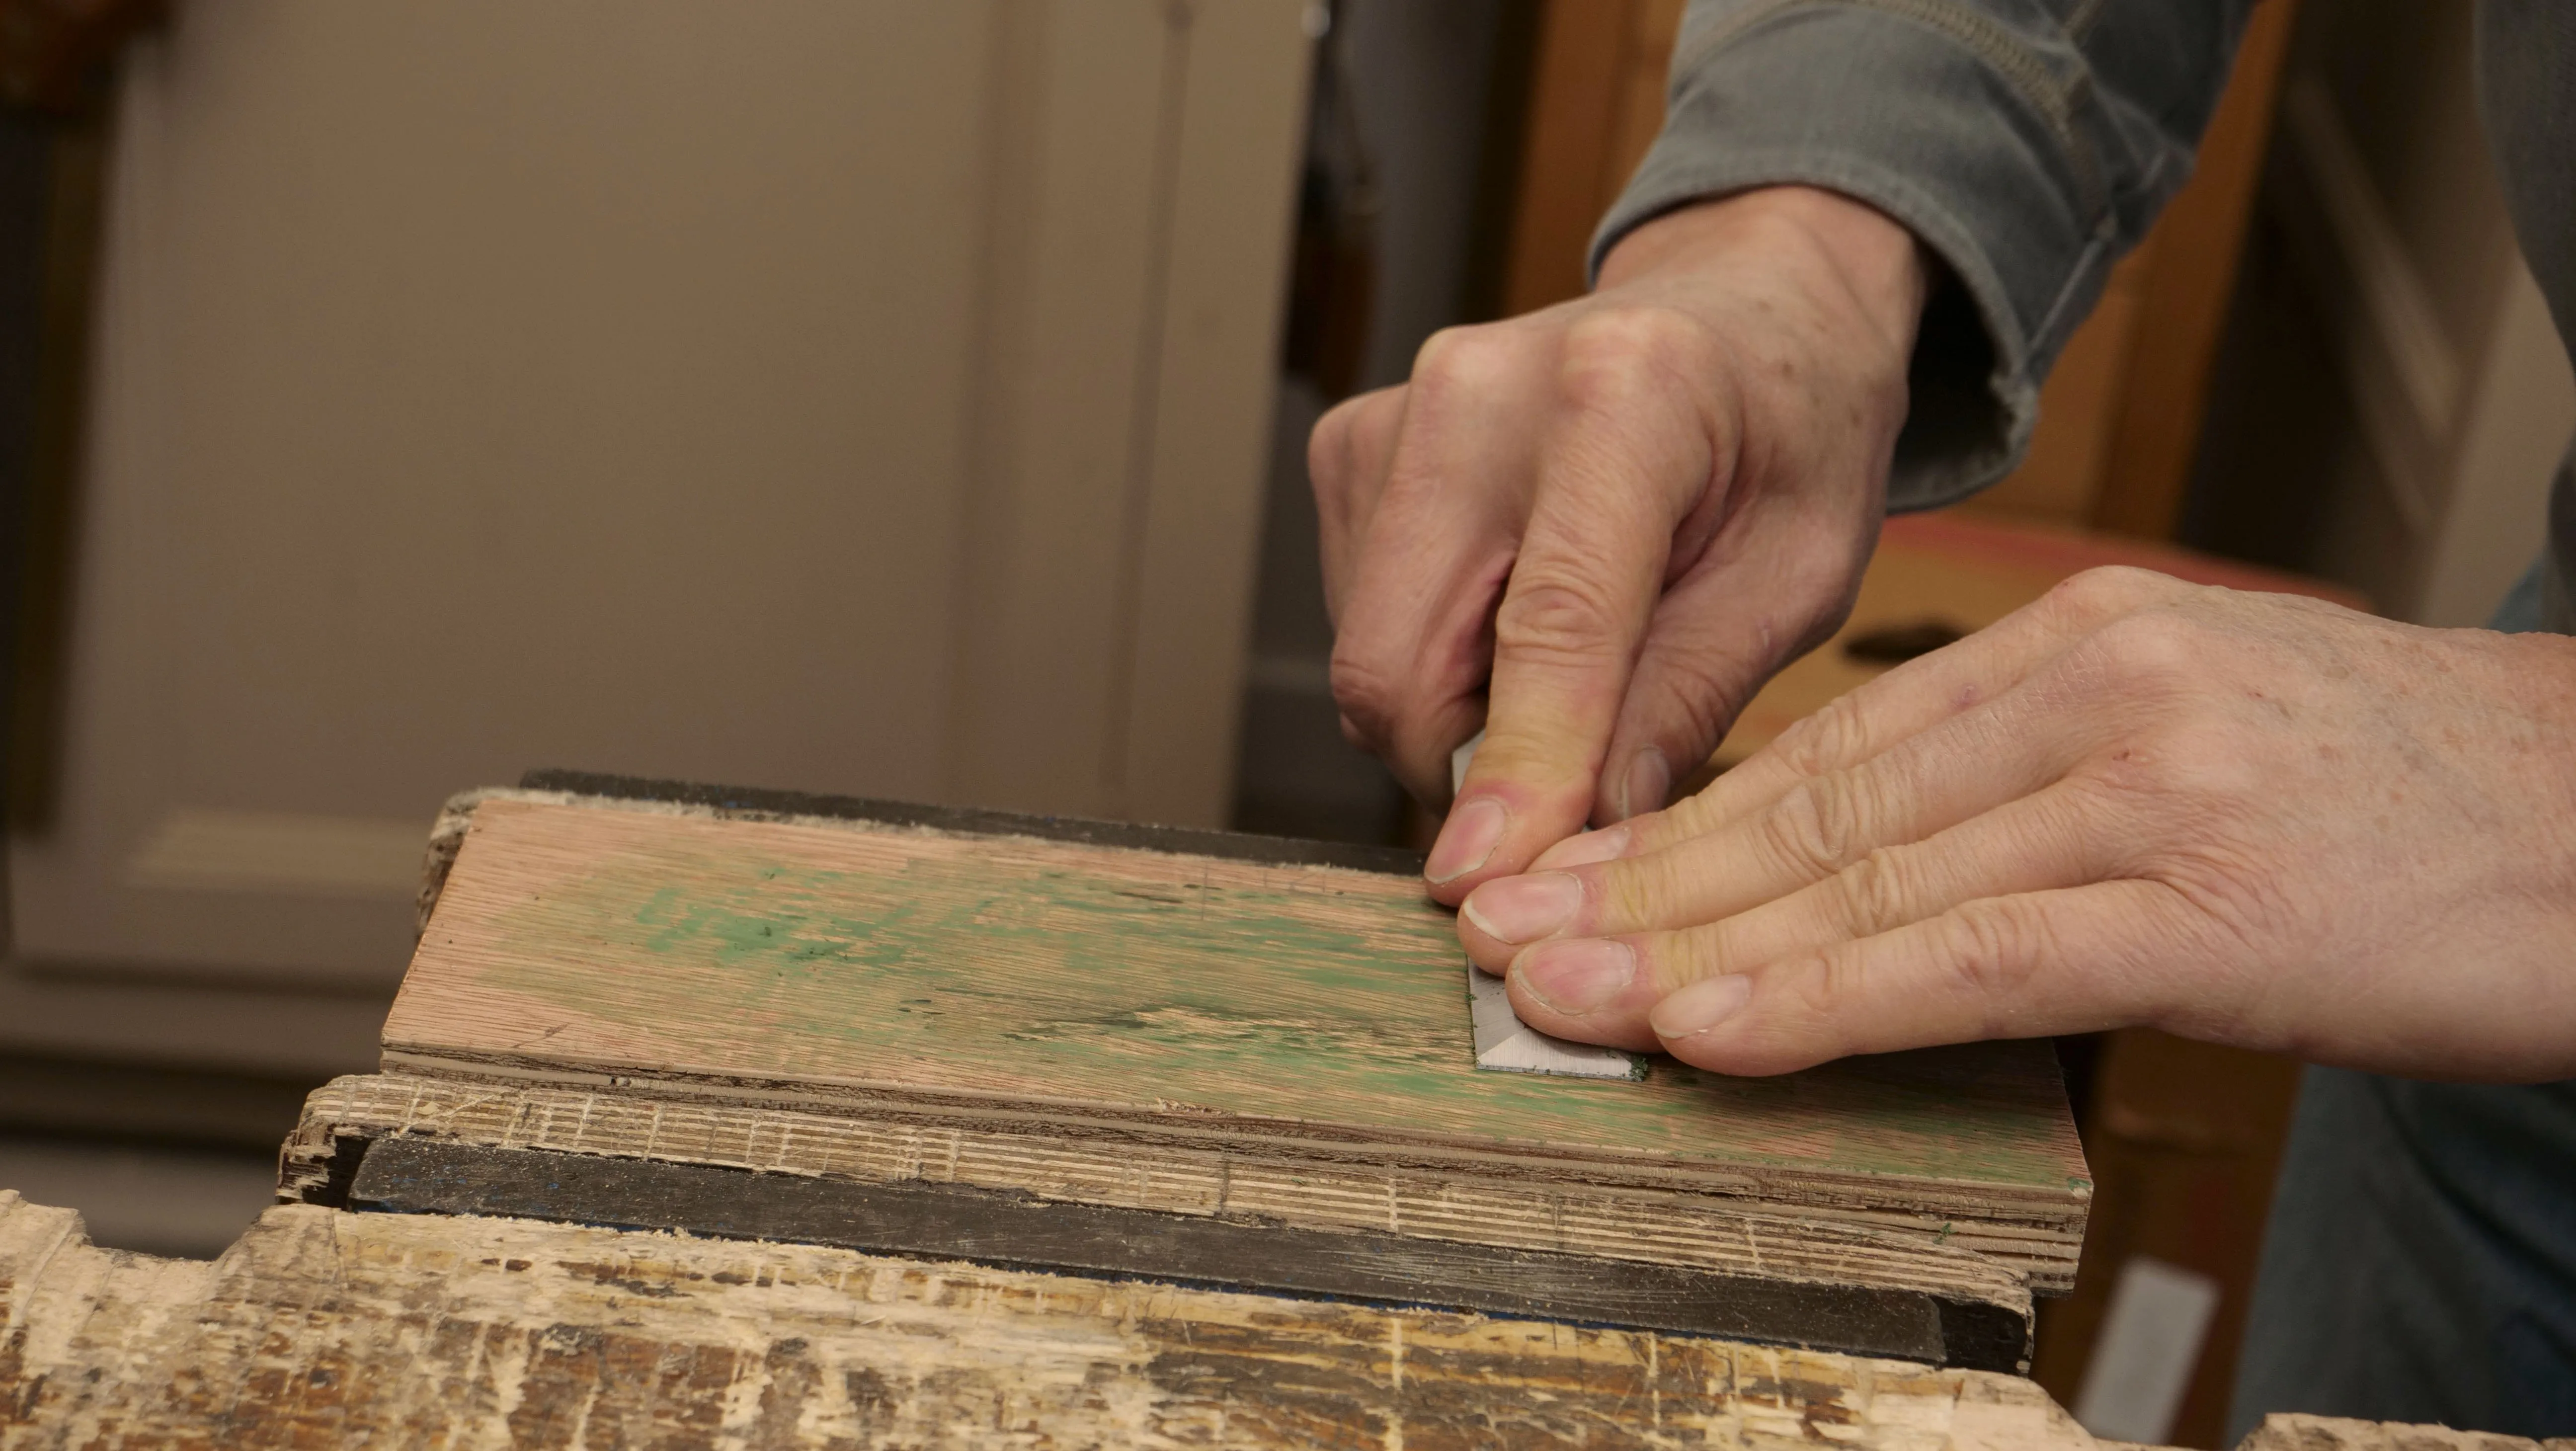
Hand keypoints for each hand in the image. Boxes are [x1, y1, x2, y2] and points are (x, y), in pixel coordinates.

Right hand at [1310, 186, 1925, 901]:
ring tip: (1573, 671)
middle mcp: (1477, 389)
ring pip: (1371, 659)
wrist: (1744, 309)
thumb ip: (1687, 699)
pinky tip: (1514, 617)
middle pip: (1399, 663)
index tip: (1491, 879)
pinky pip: (1362, 622)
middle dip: (1466, 768)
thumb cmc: (1790, 437)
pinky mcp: (1351, 447)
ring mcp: (1395, 413)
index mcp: (1625, 392)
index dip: (1518, 769)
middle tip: (1574, 786)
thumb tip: (1584, 837)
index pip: (1547, 625)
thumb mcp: (1799, 577)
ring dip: (1456, 716)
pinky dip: (1433, 662)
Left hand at [1453, 568, 2575, 1081]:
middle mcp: (2093, 687)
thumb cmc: (2390, 801)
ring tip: (1553, 991)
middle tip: (1493, 934)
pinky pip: (1972, 959)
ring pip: (1866, 879)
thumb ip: (2022, 785)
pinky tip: (1712, 1031)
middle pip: (1814, 807)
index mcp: (2077, 641)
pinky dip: (1828, 998)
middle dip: (1638, 884)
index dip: (1672, 825)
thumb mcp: (2186, 743)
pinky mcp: (2211, 906)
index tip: (1554, 875)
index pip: (1827, 751)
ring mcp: (2148, 788)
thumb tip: (1855, 868)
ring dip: (1691, 948)